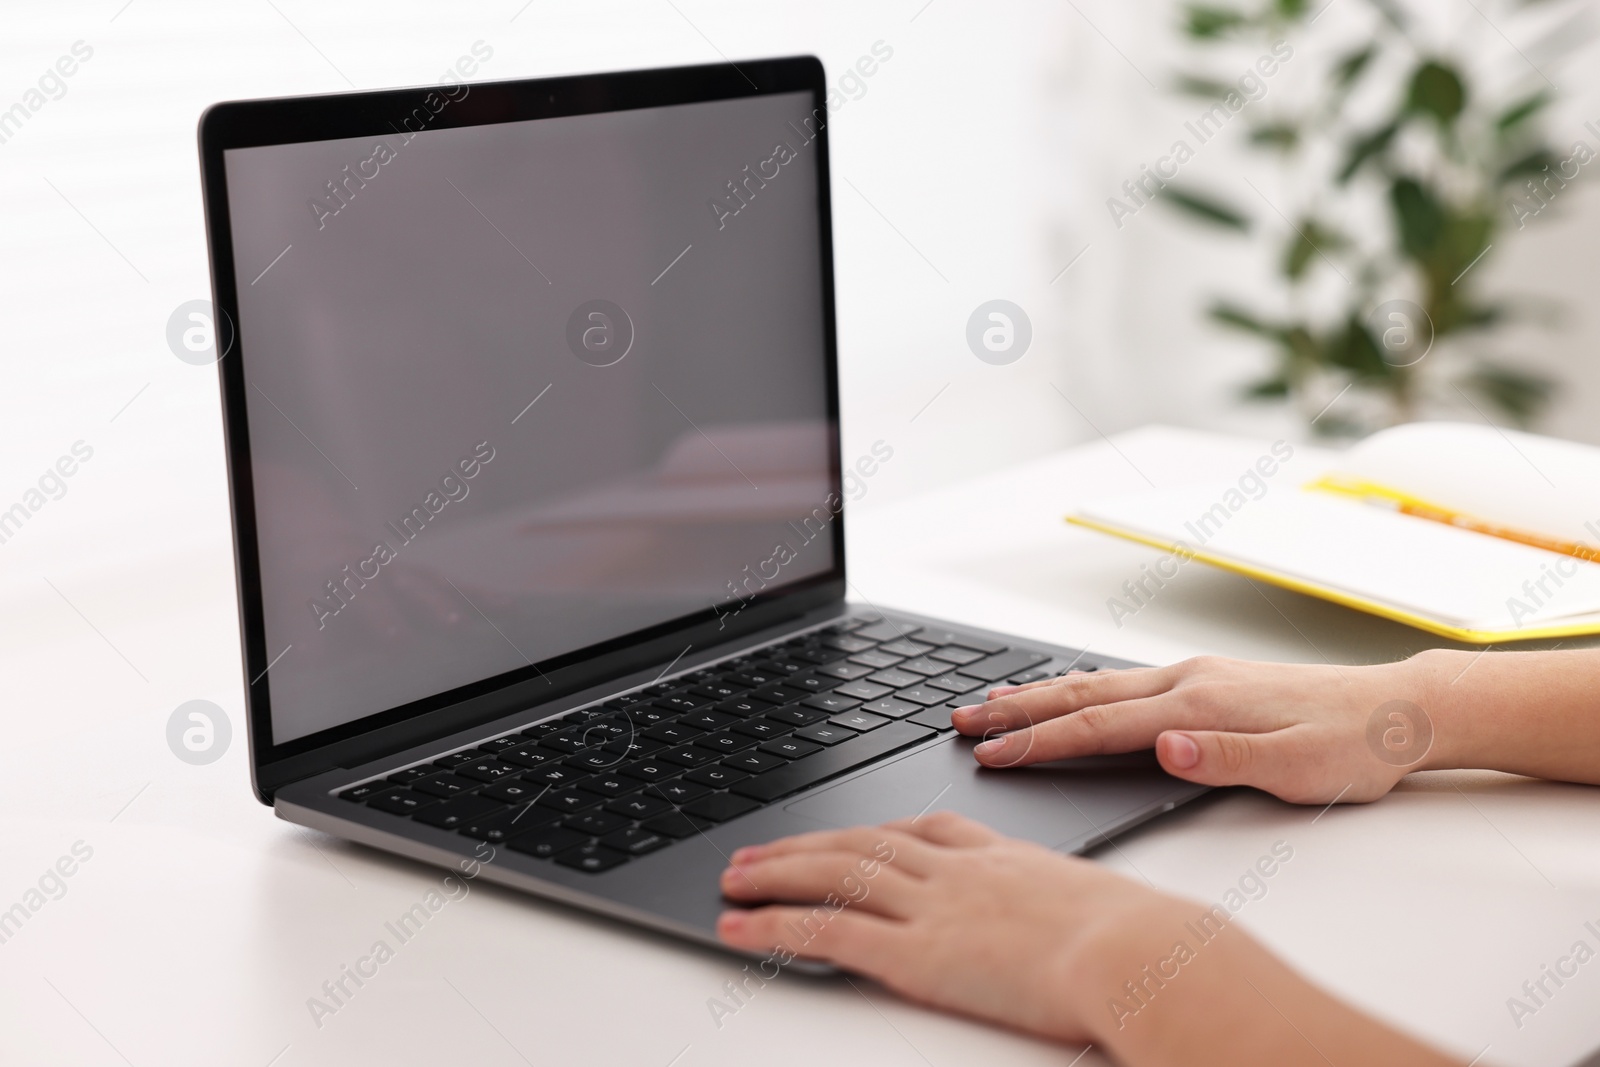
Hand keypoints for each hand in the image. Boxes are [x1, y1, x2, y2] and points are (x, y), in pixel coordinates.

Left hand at [715, 813, 1461, 1065]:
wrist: (1139, 952)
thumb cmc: (1141, 942)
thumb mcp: (1103, 910)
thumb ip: (1073, 913)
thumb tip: (1090, 932)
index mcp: (1003, 859)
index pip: (924, 831)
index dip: (877, 833)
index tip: (851, 832)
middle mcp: (957, 872)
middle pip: (863, 845)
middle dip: (806, 846)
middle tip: (759, 852)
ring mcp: (931, 906)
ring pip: (834, 876)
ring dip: (775, 876)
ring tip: (734, 880)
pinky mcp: (914, 951)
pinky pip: (827, 930)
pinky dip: (775, 926)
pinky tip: (739, 929)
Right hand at [950, 655, 1441, 803]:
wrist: (1396, 711)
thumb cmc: (1352, 747)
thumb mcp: (1297, 768)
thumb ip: (1224, 756)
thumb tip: (1162, 745)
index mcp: (1199, 703)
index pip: (1100, 725)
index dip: (1040, 741)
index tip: (992, 753)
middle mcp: (1186, 681)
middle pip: (1081, 695)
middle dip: (1016, 710)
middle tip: (960, 721)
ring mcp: (1192, 676)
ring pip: (1095, 684)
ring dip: (1037, 694)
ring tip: (988, 702)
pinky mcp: (1203, 681)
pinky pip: (1120, 682)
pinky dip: (1077, 688)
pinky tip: (1063, 690)